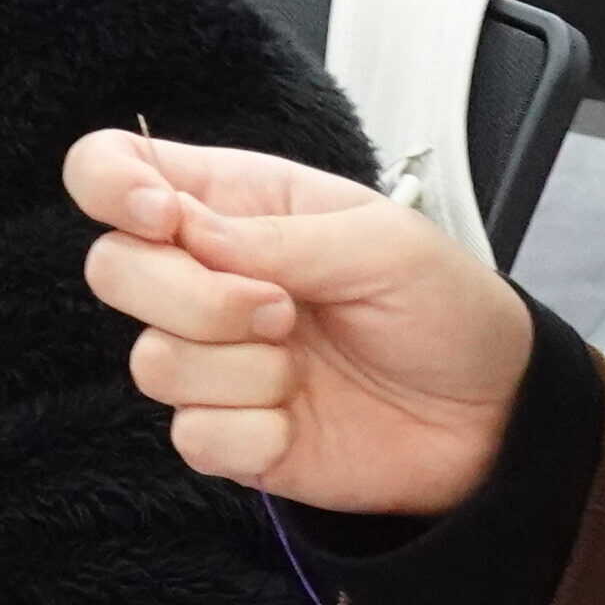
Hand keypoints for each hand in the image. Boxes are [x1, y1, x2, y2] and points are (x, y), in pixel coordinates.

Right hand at [69, 128, 536, 509]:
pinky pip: (192, 435)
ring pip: (149, 361)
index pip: (111, 169)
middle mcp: (205, 276)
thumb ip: (278, 237)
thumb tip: (183, 234)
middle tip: (280, 308)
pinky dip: (253, 432)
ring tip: (304, 363)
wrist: (493, 415)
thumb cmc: (443, 306)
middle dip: (190, 296)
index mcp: (234, 202)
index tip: (166, 218)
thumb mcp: (381, 242)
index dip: (110, 185)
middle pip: (112, 268)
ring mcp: (211, 358)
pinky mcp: (227, 434)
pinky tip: (299, 419)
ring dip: (239, 368)